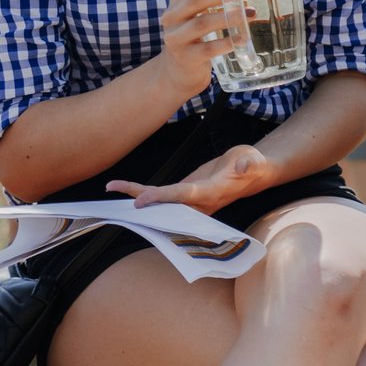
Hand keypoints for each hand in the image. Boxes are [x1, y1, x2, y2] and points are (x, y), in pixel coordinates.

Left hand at [106, 145, 273, 214]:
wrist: (251, 173)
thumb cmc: (253, 165)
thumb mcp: (253, 161)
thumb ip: (248, 165)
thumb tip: (244, 166)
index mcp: (213, 193)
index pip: (184, 196)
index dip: (164, 198)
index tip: (144, 199)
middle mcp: (199, 202)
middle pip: (167, 204)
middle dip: (142, 201)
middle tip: (117, 193)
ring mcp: (191, 201)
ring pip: (161, 202)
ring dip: (137, 196)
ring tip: (113, 187)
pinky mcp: (186, 194)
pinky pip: (163, 196)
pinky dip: (145, 193)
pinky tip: (126, 189)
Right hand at [154, 0, 240, 105]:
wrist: (179, 72)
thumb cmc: (197, 37)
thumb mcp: (201, 15)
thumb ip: (223, 0)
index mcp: (176, 1)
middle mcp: (172, 17)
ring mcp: (176, 38)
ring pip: (203, 23)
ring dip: (229, 17)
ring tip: (251, 14)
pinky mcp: (186, 57)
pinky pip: (208, 48)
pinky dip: (227, 43)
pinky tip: (241, 39)